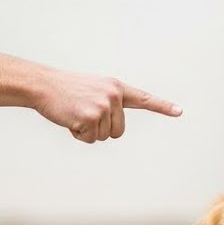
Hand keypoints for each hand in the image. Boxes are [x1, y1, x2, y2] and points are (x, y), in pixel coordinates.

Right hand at [37, 69, 182, 143]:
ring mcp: (103, 107)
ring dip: (88, 131)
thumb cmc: (67, 89)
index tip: (179, 111)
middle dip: (102, 129)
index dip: (162, 106)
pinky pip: (90, 139)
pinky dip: (78, 134)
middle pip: (118, 131)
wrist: (44, 85)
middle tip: (84, 113)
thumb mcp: (93, 89)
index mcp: (116, 87)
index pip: (143, 98)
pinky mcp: (90, 117)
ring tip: (75, 112)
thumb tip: (114, 127)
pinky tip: (70, 118)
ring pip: (104, 136)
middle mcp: (113, 96)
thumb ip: (109, 103)